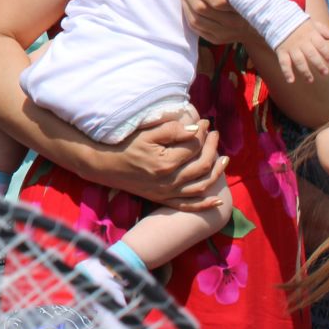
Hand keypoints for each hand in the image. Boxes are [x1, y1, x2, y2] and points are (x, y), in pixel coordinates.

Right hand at [109, 114, 226, 210]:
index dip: (202, 133)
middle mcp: (169, 181)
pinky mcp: (162, 199)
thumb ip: (171, 130)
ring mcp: (166, 193)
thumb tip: (195, 130)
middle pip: (201, 165)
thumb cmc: (124, 145)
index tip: (204, 123)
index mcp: (165, 162)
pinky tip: (218, 200)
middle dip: (212, 148)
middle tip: (214, 134)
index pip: (193, 147)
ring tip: (223, 159)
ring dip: (216, 173)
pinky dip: (204, 204)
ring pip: (200, 186)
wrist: (104, 165)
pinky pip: (188, 205)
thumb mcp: (146, 133)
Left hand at [180, 0, 262, 48]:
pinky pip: (194, 27)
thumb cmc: (255, 1)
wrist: (260, 29)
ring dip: (184, 0)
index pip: (217, 0)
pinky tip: (186, 0)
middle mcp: (232, 24)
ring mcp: (222, 34)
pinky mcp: (214, 39)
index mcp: (243, 10)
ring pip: (194, 18)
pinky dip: (186, 12)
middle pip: (201, 8)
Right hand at [274, 18, 328, 84]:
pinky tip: (290, 80)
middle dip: (319, 64)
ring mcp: (291, 47)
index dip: (327, 53)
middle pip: (311, 55)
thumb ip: (323, 30)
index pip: (321, 45)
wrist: (278, 18)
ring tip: (310, 80)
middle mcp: (301, 42)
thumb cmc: (298, 23)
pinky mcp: (281, 51)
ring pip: (299, 61)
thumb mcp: (312, 23)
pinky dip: (286, 72)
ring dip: (305, 71)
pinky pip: (284, 62)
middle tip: (325, 72)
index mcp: (310, 35)